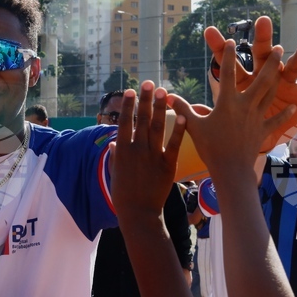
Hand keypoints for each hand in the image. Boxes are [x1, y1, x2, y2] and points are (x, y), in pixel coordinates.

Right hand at [110, 84, 185, 219]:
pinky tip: (182, 115)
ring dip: (160, 108)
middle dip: (145, 100)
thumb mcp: (115, 173)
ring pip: (157, 127)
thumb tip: (114, 142)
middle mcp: (137, 149)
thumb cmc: (124, 194)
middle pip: (142, 120)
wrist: (139, 213)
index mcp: (123, 150)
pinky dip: (178, 130)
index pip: (125, 122)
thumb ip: (116, 155)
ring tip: (164, 92)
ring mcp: (153, 156)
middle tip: (149, 83)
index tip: (131, 91)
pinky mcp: (168, 165)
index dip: (129, 106)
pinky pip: (174, 144)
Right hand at [171, 39, 293, 173]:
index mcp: (227, 102)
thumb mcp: (193, 127)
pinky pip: (276, 120)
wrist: (230, 169)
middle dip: (269, 62)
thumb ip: (184, 110)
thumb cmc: (210, 147)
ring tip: (284, 64)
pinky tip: (292, 106)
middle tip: (277, 47)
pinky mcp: (263, 130)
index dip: (227, 56)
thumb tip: (169, 97)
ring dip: (278, 78)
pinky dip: (284, 114)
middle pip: (261, 79)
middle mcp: (245, 105)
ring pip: (270, 93)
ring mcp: (257, 117)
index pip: (226, 74)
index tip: (231, 41)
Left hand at [205, 16, 296, 151]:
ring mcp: (284, 84)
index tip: (209, 32)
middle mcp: (263, 78)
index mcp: (242, 83)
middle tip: (262, 21)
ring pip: (292, 67)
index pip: (228, 64)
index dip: (220, 49)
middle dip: (263, 40)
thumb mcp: (216, 120)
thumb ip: (194, 109)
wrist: (259, 143)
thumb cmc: (235, 129)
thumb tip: (169, 100)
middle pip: (262, 57)